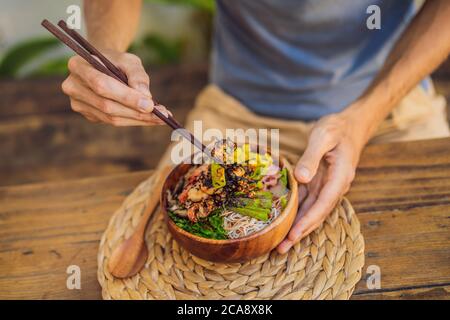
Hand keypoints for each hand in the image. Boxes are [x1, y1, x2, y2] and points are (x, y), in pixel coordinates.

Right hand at [62, 49, 169, 125]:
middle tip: (161, 115)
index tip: (150, 105)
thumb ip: (137, 75)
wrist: (103, 65)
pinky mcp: (87, 114)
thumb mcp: (129, 60)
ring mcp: (78, 103)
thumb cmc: (116, 61)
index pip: (102, 85)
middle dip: (136, 112)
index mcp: (78, 66)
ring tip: (160, 118)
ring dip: (138, 120)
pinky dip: (132, 121)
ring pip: (110, 118)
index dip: (126, 97)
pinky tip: (148, 118)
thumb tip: (145, 96)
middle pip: (106, 105)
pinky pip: (111, 121)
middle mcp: (72, 86)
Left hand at [277, 111, 367, 253]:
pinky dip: (297, 212)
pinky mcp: (319, 183)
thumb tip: (301, 178)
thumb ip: (311, 157)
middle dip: (301, 232)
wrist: (349, 125)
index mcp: (340, 176)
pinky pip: (307, 201)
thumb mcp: (323, 137)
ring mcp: (328, 186)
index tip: (294, 235)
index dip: (309, 221)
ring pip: (312, 211)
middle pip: (317, 214)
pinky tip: (284, 221)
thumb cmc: (337, 129)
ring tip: (281, 243)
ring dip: (298, 226)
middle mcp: (335, 186)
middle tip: (281, 248)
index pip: (324, 204)